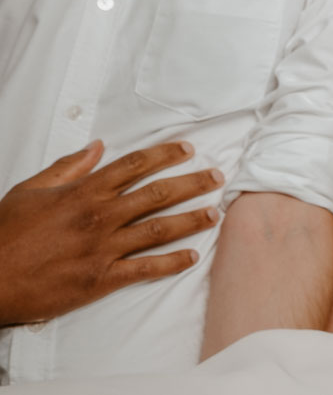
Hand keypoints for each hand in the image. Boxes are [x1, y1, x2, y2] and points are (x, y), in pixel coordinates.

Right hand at [0, 140, 222, 325]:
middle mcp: (99, 217)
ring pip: (159, 229)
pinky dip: (172, 263)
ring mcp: (103, 248)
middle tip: (217, 177)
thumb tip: (97, 147)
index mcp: (83, 192)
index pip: (134, 165)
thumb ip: (67, 167)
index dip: (165, 154)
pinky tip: (193, 257)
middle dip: (192, 183)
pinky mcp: (101, 279)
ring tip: (216, 213)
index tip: (187, 149)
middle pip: (157, 193)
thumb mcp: (30, 190)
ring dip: (192, 220)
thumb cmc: (4, 233)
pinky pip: (145, 268)